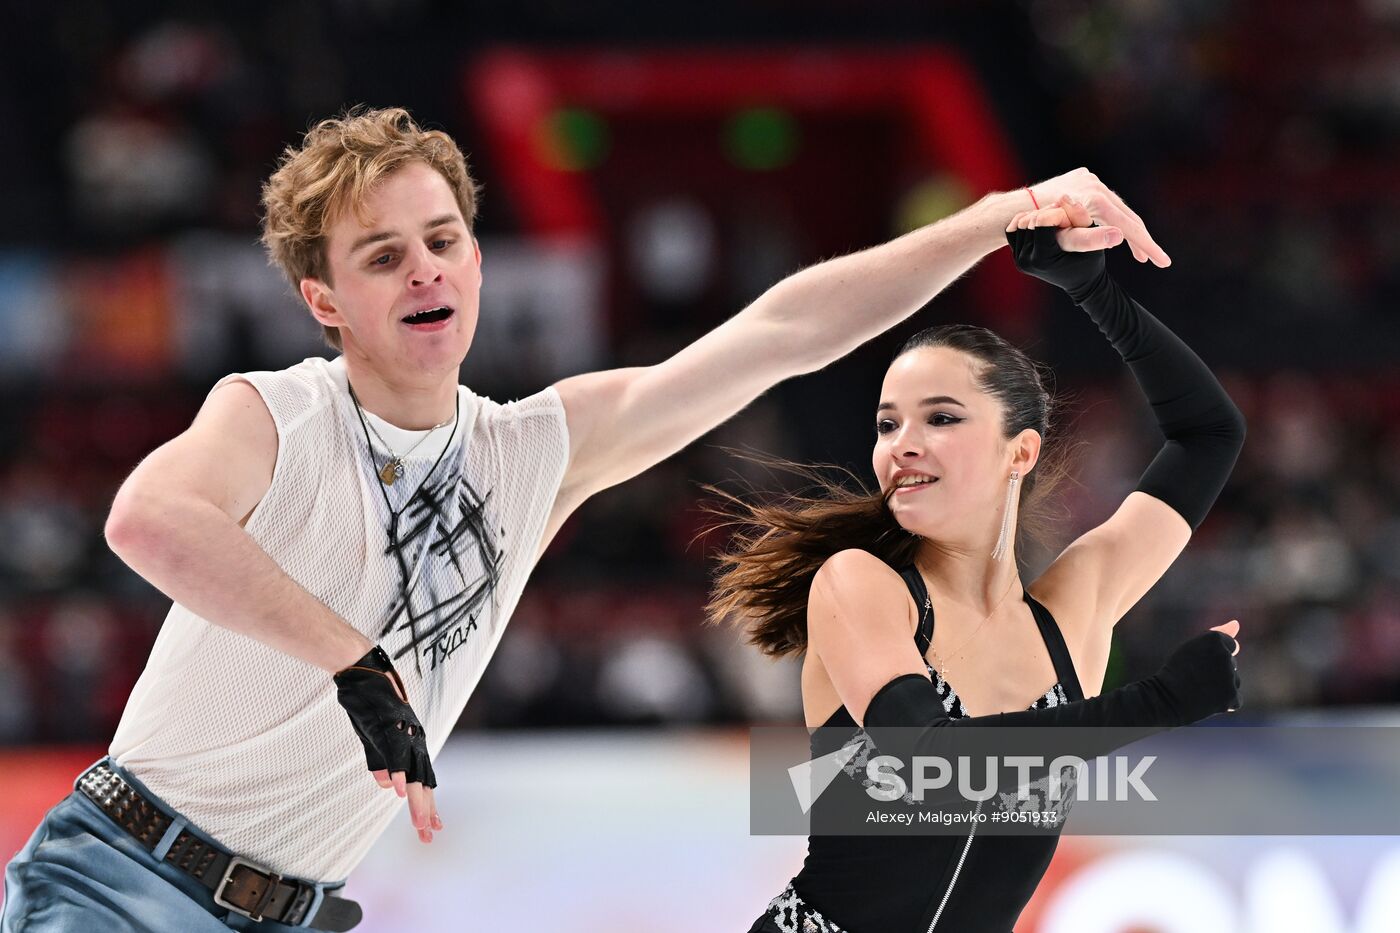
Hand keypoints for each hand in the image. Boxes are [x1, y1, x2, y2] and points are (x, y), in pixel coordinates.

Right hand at [333, 646, 443, 843]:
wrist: (361, 670)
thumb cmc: (368, 702)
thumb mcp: (373, 738)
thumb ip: (380, 762)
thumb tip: (387, 787)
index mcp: (411, 744)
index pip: (423, 779)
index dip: (427, 804)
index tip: (432, 827)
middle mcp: (414, 739)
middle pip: (423, 781)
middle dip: (426, 810)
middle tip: (429, 835)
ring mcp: (403, 733)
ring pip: (414, 772)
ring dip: (416, 799)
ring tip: (420, 824)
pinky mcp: (389, 725)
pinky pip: (395, 753)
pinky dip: (398, 772)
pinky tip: (399, 790)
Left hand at [1005, 209, 1112, 301]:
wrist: (1081, 282)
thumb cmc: (1091, 262)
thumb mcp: (1092, 240)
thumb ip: (1081, 218)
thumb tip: (1065, 196)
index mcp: (1043, 259)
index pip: (1042, 220)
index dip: (1060, 214)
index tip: (1071, 223)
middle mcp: (1026, 260)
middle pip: (1030, 218)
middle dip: (1050, 214)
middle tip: (1066, 222)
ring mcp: (1019, 258)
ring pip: (1021, 220)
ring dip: (1040, 215)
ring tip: (1057, 224)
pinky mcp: (1016, 254)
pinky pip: (1015, 227)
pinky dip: (1028, 220)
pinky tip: (1044, 225)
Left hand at [1026, 168, 1169, 266]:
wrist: (1012, 211)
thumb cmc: (1036, 230)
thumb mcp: (1063, 239)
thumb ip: (1090, 238)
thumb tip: (1120, 236)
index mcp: (1092, 197)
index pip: (1126, 224)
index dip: (1146, 245)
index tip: (1163, 262)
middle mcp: (1093, 183)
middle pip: (1124, 214)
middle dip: (1140, 239)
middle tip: (1156, 261)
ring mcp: (1088, 179)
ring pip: (1115, 208)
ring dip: (1126, 229)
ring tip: (1139, 255)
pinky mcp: (1082, 179)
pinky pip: (1104, 202)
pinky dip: (1111, 218)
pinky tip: (1118, 232)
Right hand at [1155, 620, 1243, 722]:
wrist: (1163, 698)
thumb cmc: (1177, 670)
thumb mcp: (1194, 647)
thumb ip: (1218, 634)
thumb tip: (1236, 623)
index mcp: (1214, 639)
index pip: (1230, 646)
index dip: (1213, 656)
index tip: (1198, 662)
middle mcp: (1224, 655)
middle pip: (1232, 664)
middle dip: (1218, 670)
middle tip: (1195, 676)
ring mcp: (1229, 677)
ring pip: (1234, 681)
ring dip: (1222, 686)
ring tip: (1200, 689)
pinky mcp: (1232, 697)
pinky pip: (1235, 699)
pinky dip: (1224, 702)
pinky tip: (1207, 700)